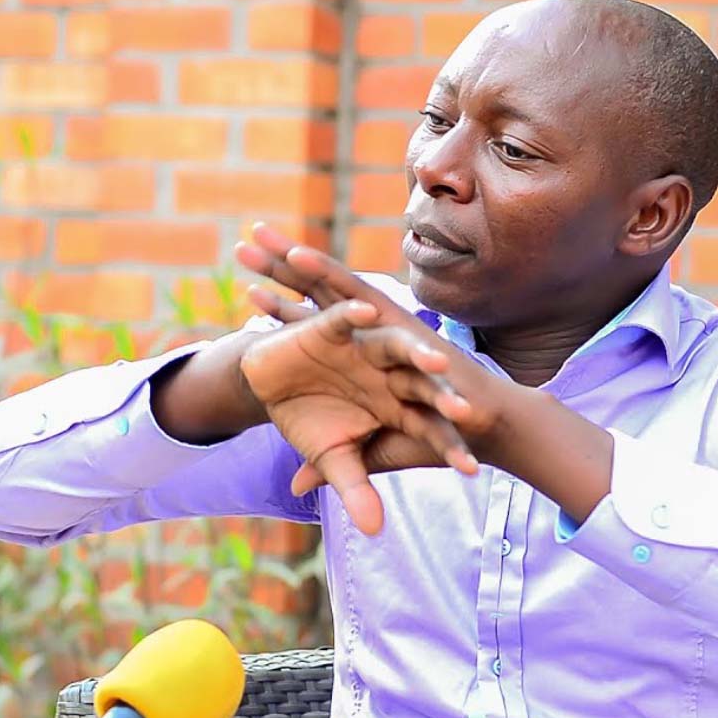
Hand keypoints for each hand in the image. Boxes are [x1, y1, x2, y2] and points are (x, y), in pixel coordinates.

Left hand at [235, 224, 504, 454]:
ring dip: (291, 260)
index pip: (312, 328)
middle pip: (314, 296)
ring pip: (328, 285)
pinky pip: (352, 292)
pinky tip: (295, 254)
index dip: (281, 310)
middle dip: (279, 269)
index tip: (250, 291)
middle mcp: (364, 336)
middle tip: (242, 243)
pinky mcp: (393, 321)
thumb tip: (295, 483)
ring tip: (254, 234)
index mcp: (357, 360)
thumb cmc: (428, 441)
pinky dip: (324, 272)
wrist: (475, 433)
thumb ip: (330, 464)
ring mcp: (378, 326)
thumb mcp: (365, 453)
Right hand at [240, 298, 478, 533]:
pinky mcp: (332, 327)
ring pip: (398, 347)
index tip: (469, 470)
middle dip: (444, 398)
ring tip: (434, 363)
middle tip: (466, 413)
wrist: (269, 384)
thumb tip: (374, 531)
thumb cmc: (311, 421)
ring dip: (416, 352)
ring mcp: (365, 349)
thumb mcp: (334, 459)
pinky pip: (347, 319)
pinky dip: (354, 315)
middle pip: (425, 386)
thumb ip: (356, 489)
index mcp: (397, 407)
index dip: (449, 447)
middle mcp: (389, 375)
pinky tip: (366, 312)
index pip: (431, 428)